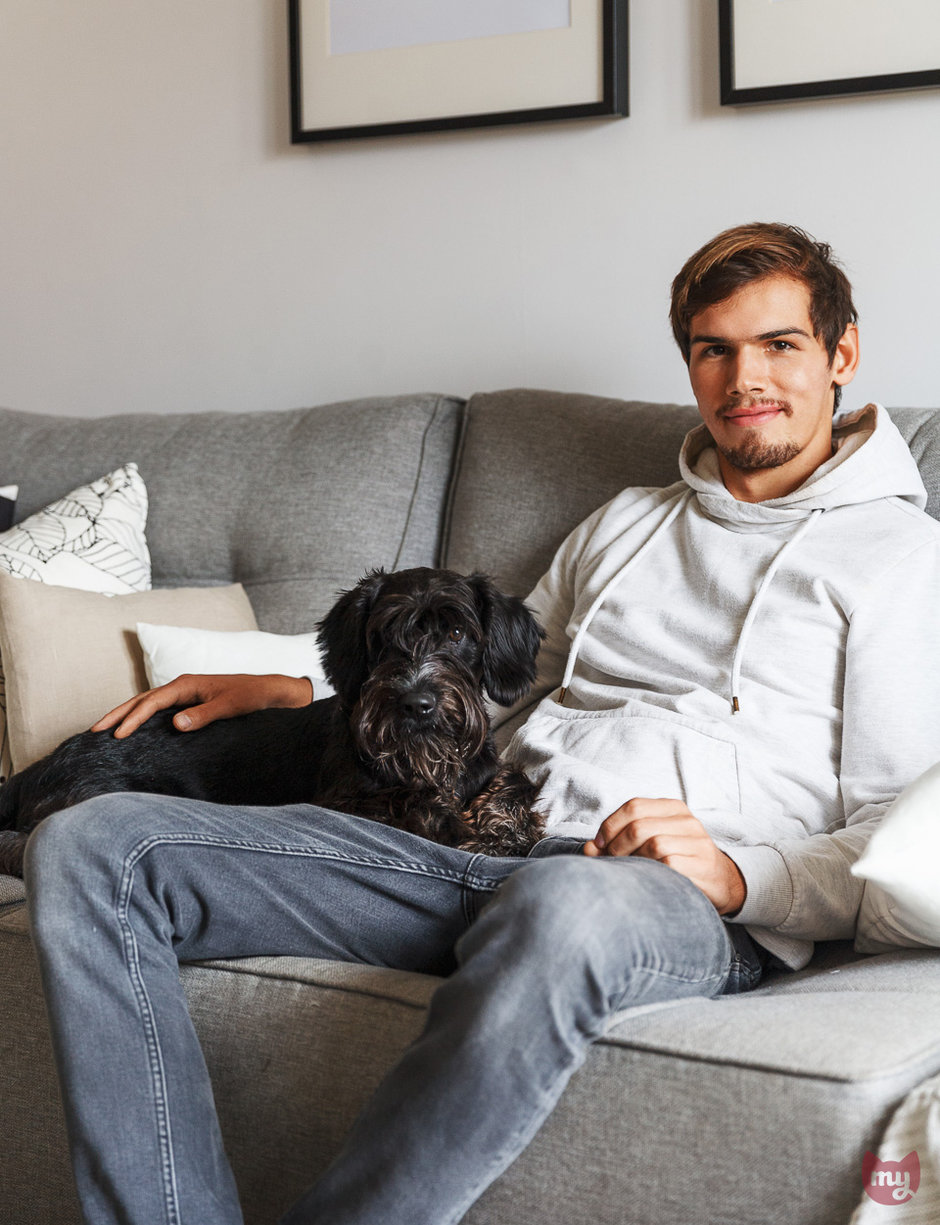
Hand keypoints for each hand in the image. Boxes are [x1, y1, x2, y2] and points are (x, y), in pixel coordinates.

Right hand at [90, 673, 313, 738]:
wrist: (266, 690)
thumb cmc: (249, 696)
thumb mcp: (228, 707)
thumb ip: (203, 715)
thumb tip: (175, 724)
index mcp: (186, 684)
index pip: (151, 702)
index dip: (133, 719)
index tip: (118, 735)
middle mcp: (181, 686)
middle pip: (141, 699)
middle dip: (117, 714)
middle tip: (94, 730)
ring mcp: (182, 693)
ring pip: (146, 703)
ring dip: (125, 715)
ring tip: (104, 729)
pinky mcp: (187, 701)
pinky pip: (156, 708)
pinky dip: (140, 717)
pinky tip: (132, 728)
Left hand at [583, 797, 746, 915]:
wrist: (722, 882)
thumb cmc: (678, 860)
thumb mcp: (651, 842)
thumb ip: (619, 841)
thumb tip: (587, 849)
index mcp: (672, 808)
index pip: (633, 806)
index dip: (610, 825)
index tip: (598, 845)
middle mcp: (687, 821)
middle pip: (638, 826)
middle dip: (615, 847)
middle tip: (609, 864)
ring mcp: (697, 842)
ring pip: (653, 844)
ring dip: (632, 862)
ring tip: (628, 873)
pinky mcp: (702, 865)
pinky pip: (668, 865)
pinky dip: (651, 873)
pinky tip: (647, 881)